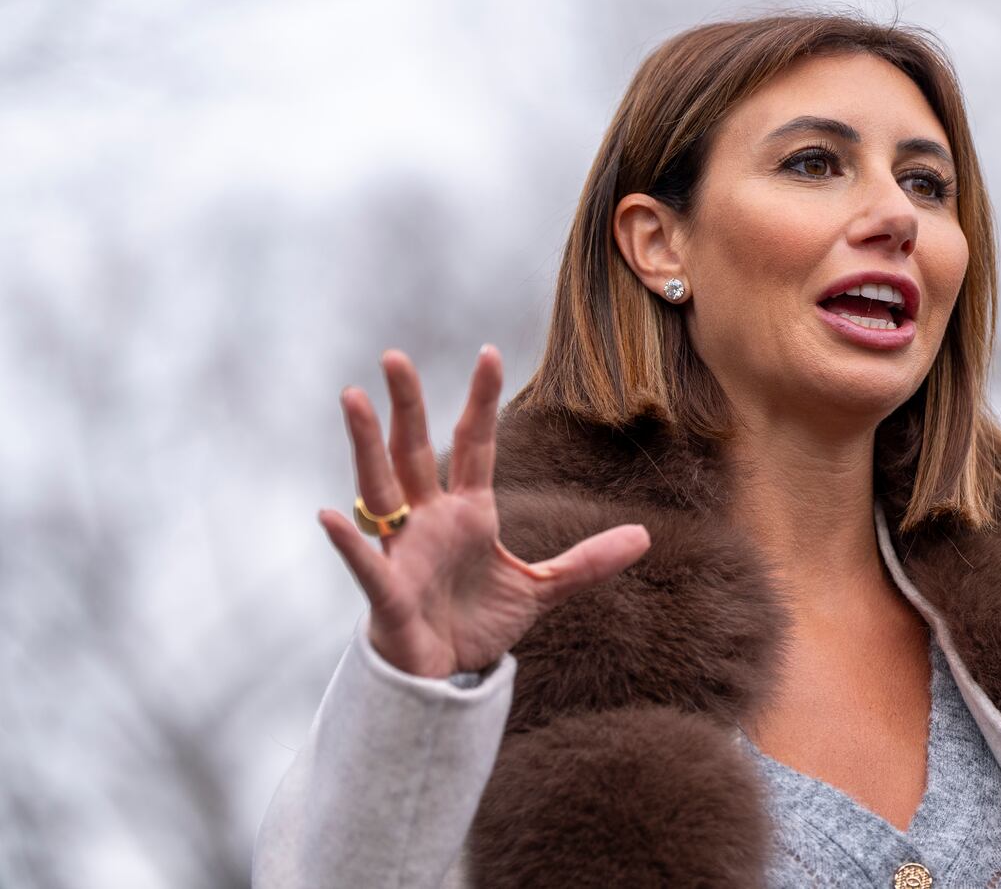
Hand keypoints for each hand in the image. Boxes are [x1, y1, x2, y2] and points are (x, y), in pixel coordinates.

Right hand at [318, 345, 651, 677]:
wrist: (445, 676)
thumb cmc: (478, 623)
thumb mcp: (541, 589)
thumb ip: (587, 562)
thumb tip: (644, 537)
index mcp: (468, 513)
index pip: (474, 445)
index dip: (480, 400)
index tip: (489, 352)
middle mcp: (429, 522)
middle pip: (414, 451)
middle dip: (407, 405)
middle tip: (395, 355)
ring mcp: (404, 553)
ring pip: (380, 490)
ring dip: (366, 446)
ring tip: (353, 398)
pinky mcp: (389, 594)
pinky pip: (366, 565)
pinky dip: (346, 543)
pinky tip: (327, 514)